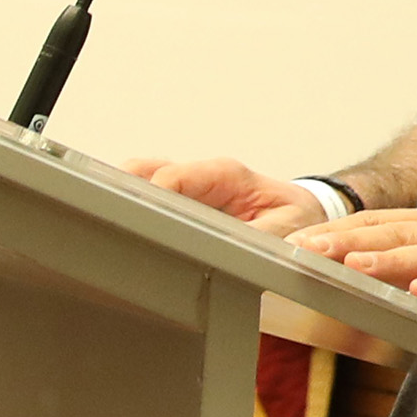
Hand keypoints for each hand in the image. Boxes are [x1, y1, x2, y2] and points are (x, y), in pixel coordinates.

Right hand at [130, 157, 328, 236]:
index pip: (173, 176)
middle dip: (124, 191)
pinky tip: (126, 228)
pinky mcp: (184, 200)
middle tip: (112, 220)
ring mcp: (189, 186)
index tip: (138, 219)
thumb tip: (240, 246)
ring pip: (140, 178)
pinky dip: (133, 206)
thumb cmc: (298, 217)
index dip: (151, 195)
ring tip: (112, 226)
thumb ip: (264, 234)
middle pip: (145, 170)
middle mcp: (202, 176)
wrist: (304, 213)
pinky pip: (147, 194)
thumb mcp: (290, 226)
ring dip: (125, 198)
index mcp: (226, 175)